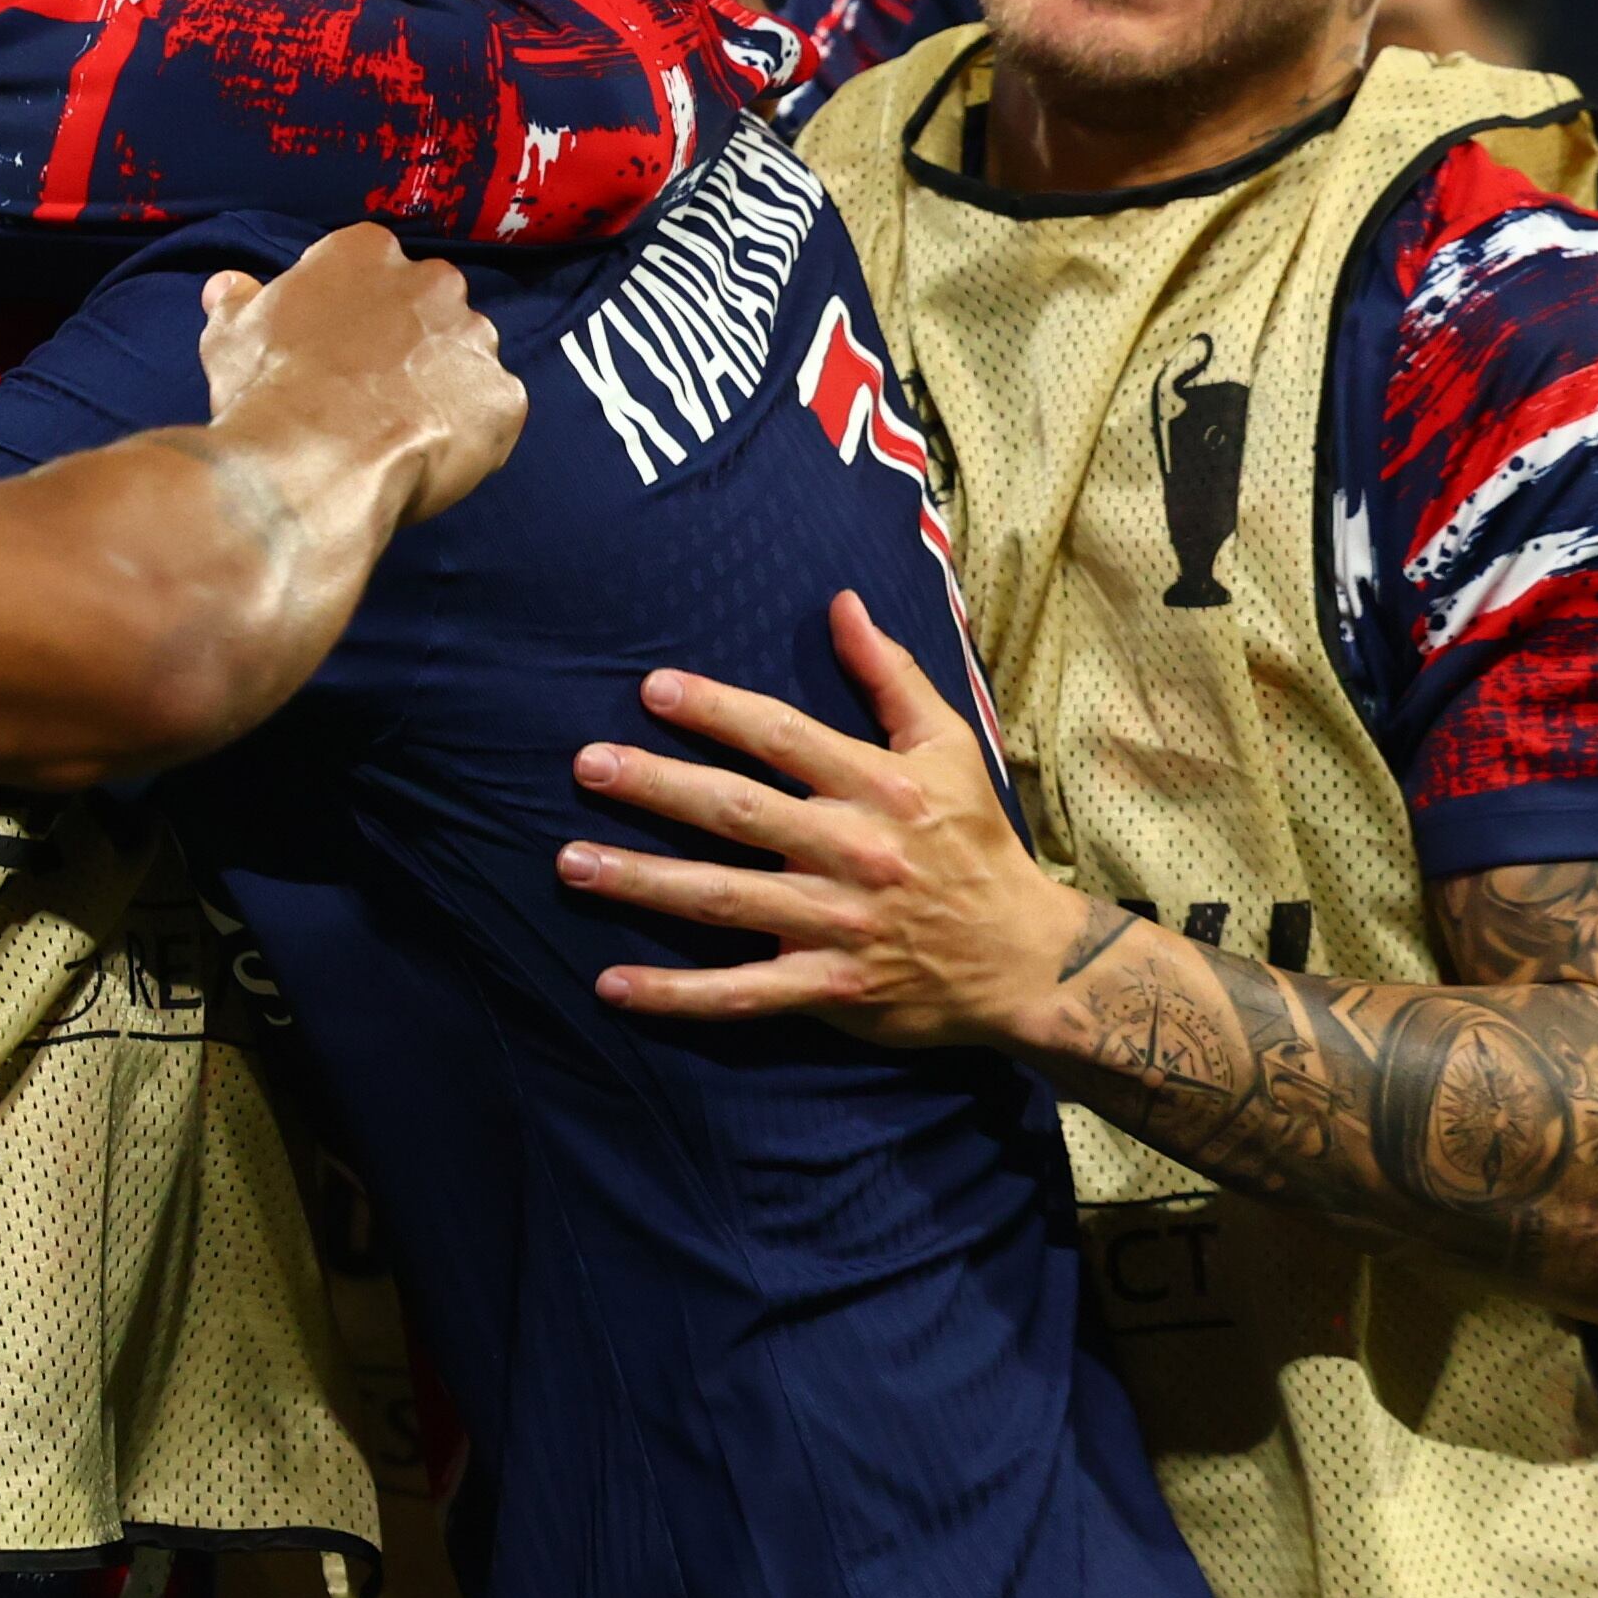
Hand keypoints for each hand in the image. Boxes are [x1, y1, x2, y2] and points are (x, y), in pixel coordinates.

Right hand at [197, 223, 524, 526]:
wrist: (312, 464)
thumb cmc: (266, 391)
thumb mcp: (230, 337)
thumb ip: (236, 302)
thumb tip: (226, 286)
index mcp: (366, 253)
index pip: (368, 267)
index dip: (351, 312)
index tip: (333, 349)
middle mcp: (432, 282)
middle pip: (427, 307)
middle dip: (408, 343)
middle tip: (370, 393)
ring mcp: (474, 340)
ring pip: (464, 359)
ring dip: (443, 387)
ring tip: (400, 431)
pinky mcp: (503, 398)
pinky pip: (492, 415)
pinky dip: (470, 434)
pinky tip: (430, 457)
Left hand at [560, 591, 1095, 1048]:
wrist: (1026, 959)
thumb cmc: (976, 843)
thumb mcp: (950, 746)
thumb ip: (891, 675)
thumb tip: (842, 602)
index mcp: (880, 786)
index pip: (783, 737)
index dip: (716, 711)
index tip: (651, 689)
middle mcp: (853, 852)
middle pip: (738, 812)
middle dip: (657, 787)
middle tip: (585, 765)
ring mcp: (838, 925)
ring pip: (725, 899)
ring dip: (642, 881)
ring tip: (571, 863)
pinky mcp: (831, 989)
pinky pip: (741, 994)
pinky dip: (676, 995)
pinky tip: (612, 985)